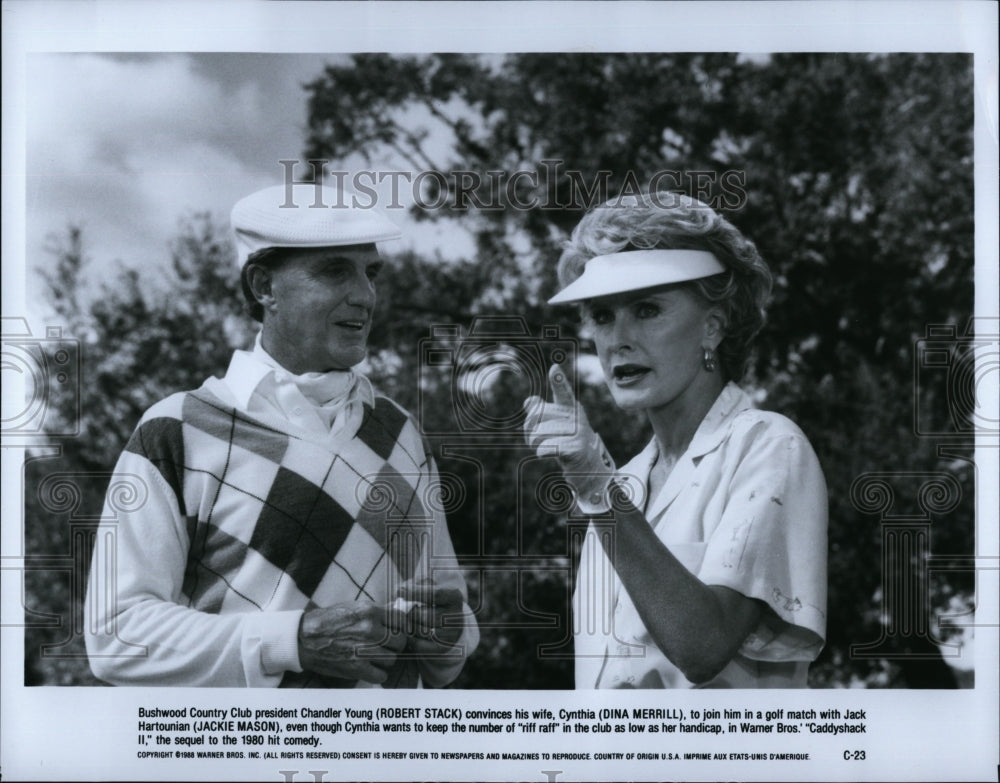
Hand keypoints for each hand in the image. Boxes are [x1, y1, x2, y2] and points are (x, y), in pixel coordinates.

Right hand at [297, 601, 405, 683]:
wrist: (304, 638)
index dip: (400, 628)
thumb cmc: (329, 621)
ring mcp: (365, 650)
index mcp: (370, 612)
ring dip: (385, 659)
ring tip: (374, 656)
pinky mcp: (357, 668)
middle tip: (385, 645)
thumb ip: (377, 613)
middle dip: (394, 644)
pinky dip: (377, 673)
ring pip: (392, 659)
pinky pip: (381, 675)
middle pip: (400, 642)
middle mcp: (370, 630)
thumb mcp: (354, 607)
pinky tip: (369, 667)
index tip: (395, 631)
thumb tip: (399, 617)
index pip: (401, 621)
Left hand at [392, 576, 465, 648]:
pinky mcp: (441, 649)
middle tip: (400, 610)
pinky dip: (409, 638)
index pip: (434, 594)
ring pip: (420, 631)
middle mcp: (456, 617)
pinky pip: (418, 645)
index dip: (415, 592)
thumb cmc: (431, 600)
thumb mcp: (427, 587)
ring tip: (403, 620)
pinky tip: (407, 631)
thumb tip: (399, 591)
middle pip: (425, 615)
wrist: (445, 622)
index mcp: (454, 597)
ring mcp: (450, 635)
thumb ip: (414, 586)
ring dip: (407, 625)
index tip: (399, 591)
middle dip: (409, 612)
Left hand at [523, 364, 615, 512]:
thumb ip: (541, 412)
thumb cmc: (567, 443)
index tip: (554, 369)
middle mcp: (576, 417)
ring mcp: (578, 433)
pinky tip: (550, 455)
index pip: (562, 392)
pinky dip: (541, 453)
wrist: (588, 468)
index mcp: (570, 408)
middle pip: (536, 416)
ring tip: (547, 447)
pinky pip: (545, 448)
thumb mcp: (555, 426)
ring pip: (538, 434)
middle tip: (539, 439)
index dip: (558, 381)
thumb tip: (529, 402)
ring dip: (535, 444)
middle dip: (530, 430)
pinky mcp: (576, 449)